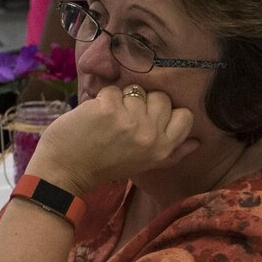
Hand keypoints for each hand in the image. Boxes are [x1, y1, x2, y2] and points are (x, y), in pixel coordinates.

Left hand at [27, 84, 198, 197]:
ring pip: (136, 90)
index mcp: (162, 149)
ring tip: (106, 119)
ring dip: (120, 100)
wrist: (64, 172)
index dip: (167, 111)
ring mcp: (129, 121)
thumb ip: (172, 152)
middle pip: (161, 98)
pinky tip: (93, 115)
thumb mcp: (144, 164)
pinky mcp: (108, 109)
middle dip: (142, 102)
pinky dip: (100, 99)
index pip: (185, 116)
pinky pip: (112, 89)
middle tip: (123, 120)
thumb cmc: (102, 166)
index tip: (148, 118)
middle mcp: (150, 136)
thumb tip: (197, 142)